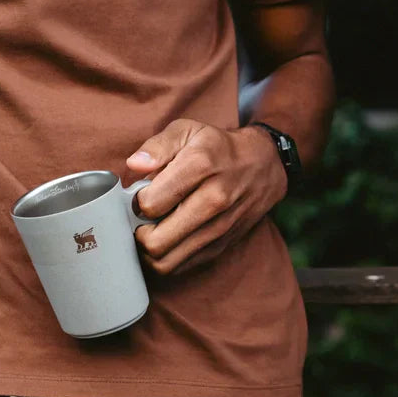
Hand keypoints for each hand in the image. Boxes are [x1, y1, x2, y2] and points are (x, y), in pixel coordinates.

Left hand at [125, 119, 286, 275]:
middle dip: (138, 233)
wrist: (262, 166)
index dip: (135, 201)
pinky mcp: (222, 245)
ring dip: (149, 250)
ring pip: (167, 261)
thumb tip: (135, 165)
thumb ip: (157, 146)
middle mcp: (214, 200)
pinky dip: (166, 258)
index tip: (140, 195)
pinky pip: (182, 266)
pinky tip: (166, 238)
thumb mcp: (187, 130)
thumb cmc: (217, 147)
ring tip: (150, 230)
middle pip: (157, 241)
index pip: (151, 203)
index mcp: (201, 166)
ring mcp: (220, 227)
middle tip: (139, 218)